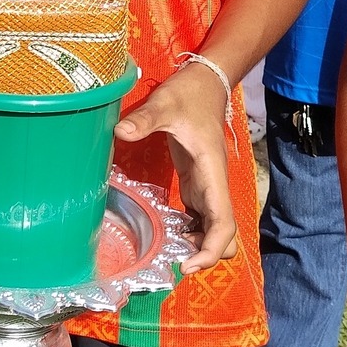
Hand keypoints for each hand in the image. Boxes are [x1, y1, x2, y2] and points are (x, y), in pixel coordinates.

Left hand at [114, 64, 235, 273]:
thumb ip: (146, 118)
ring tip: (169, 252)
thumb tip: (121, 132)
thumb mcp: (166, 103)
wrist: (205, 82)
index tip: (187, 264)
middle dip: (207, 254)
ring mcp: (207, 187)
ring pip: (215, 230)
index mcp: (212, 172)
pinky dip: (192, 233)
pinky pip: (201, 219)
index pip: (223, 223)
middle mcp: (214, 185)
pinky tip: (170, 235)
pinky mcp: (197, 184)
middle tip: (176, 263)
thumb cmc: (189, 94)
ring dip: (199, 245)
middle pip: (225, 235)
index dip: (211, 250)